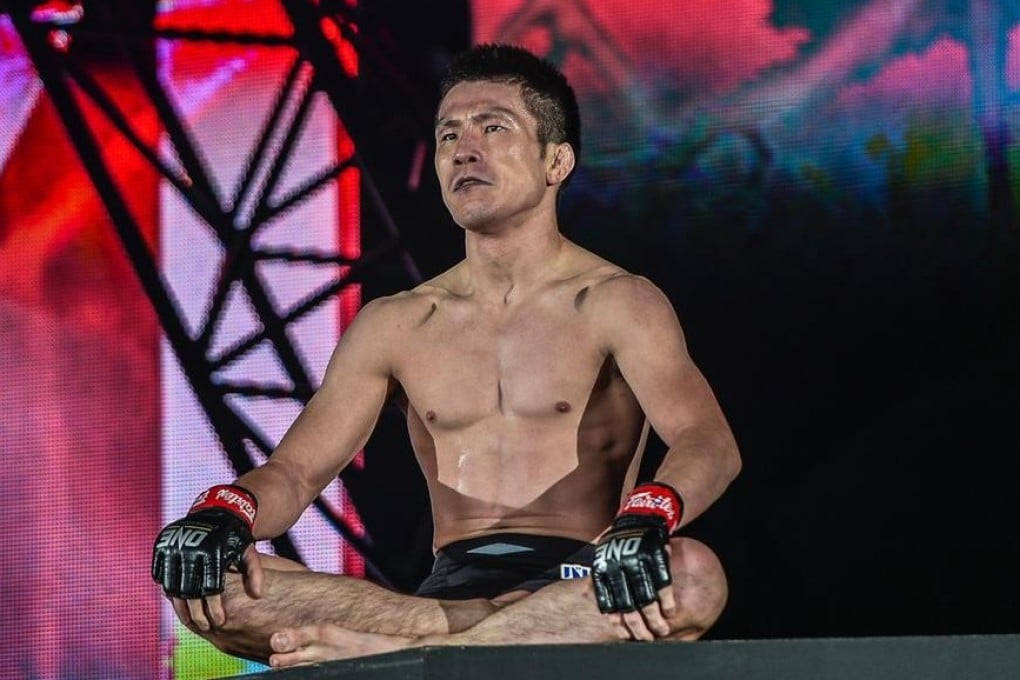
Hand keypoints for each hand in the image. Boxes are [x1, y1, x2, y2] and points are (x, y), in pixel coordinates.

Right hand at [152, 484, 261, 629]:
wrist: (215, 511)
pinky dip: (167, 589)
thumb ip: (255, 571)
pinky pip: (160, 574)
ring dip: (180, 606)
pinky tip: (177, 602)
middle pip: (190, 591)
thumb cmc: (234, 537)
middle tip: (204, 627)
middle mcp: (191, 548)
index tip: (219, 622)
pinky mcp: (161, 545)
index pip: (211, 588)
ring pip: (172, 586)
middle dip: (197, 613)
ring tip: (189, 620)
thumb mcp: (248, 550)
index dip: (215, 608)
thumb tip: (257, 595)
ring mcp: (173, 546)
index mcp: (213, 551)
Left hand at [592, 482, 682, 638]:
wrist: (641, 515)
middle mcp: (617, 566)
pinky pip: (663, 583)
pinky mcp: (655, 555)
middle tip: (647, 638)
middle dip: (639, 626)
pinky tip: (670, 612)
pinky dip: (667, 600)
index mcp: (603, 568)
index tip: (626, 635)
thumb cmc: (620, 539)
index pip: (608, 603)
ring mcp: (637, 561)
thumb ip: (598, 574)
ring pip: (647, 598)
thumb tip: (586, 594)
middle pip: (629, 605)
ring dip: (655, 618)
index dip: (618, 622)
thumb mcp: (603, 554)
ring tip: (661, 630)